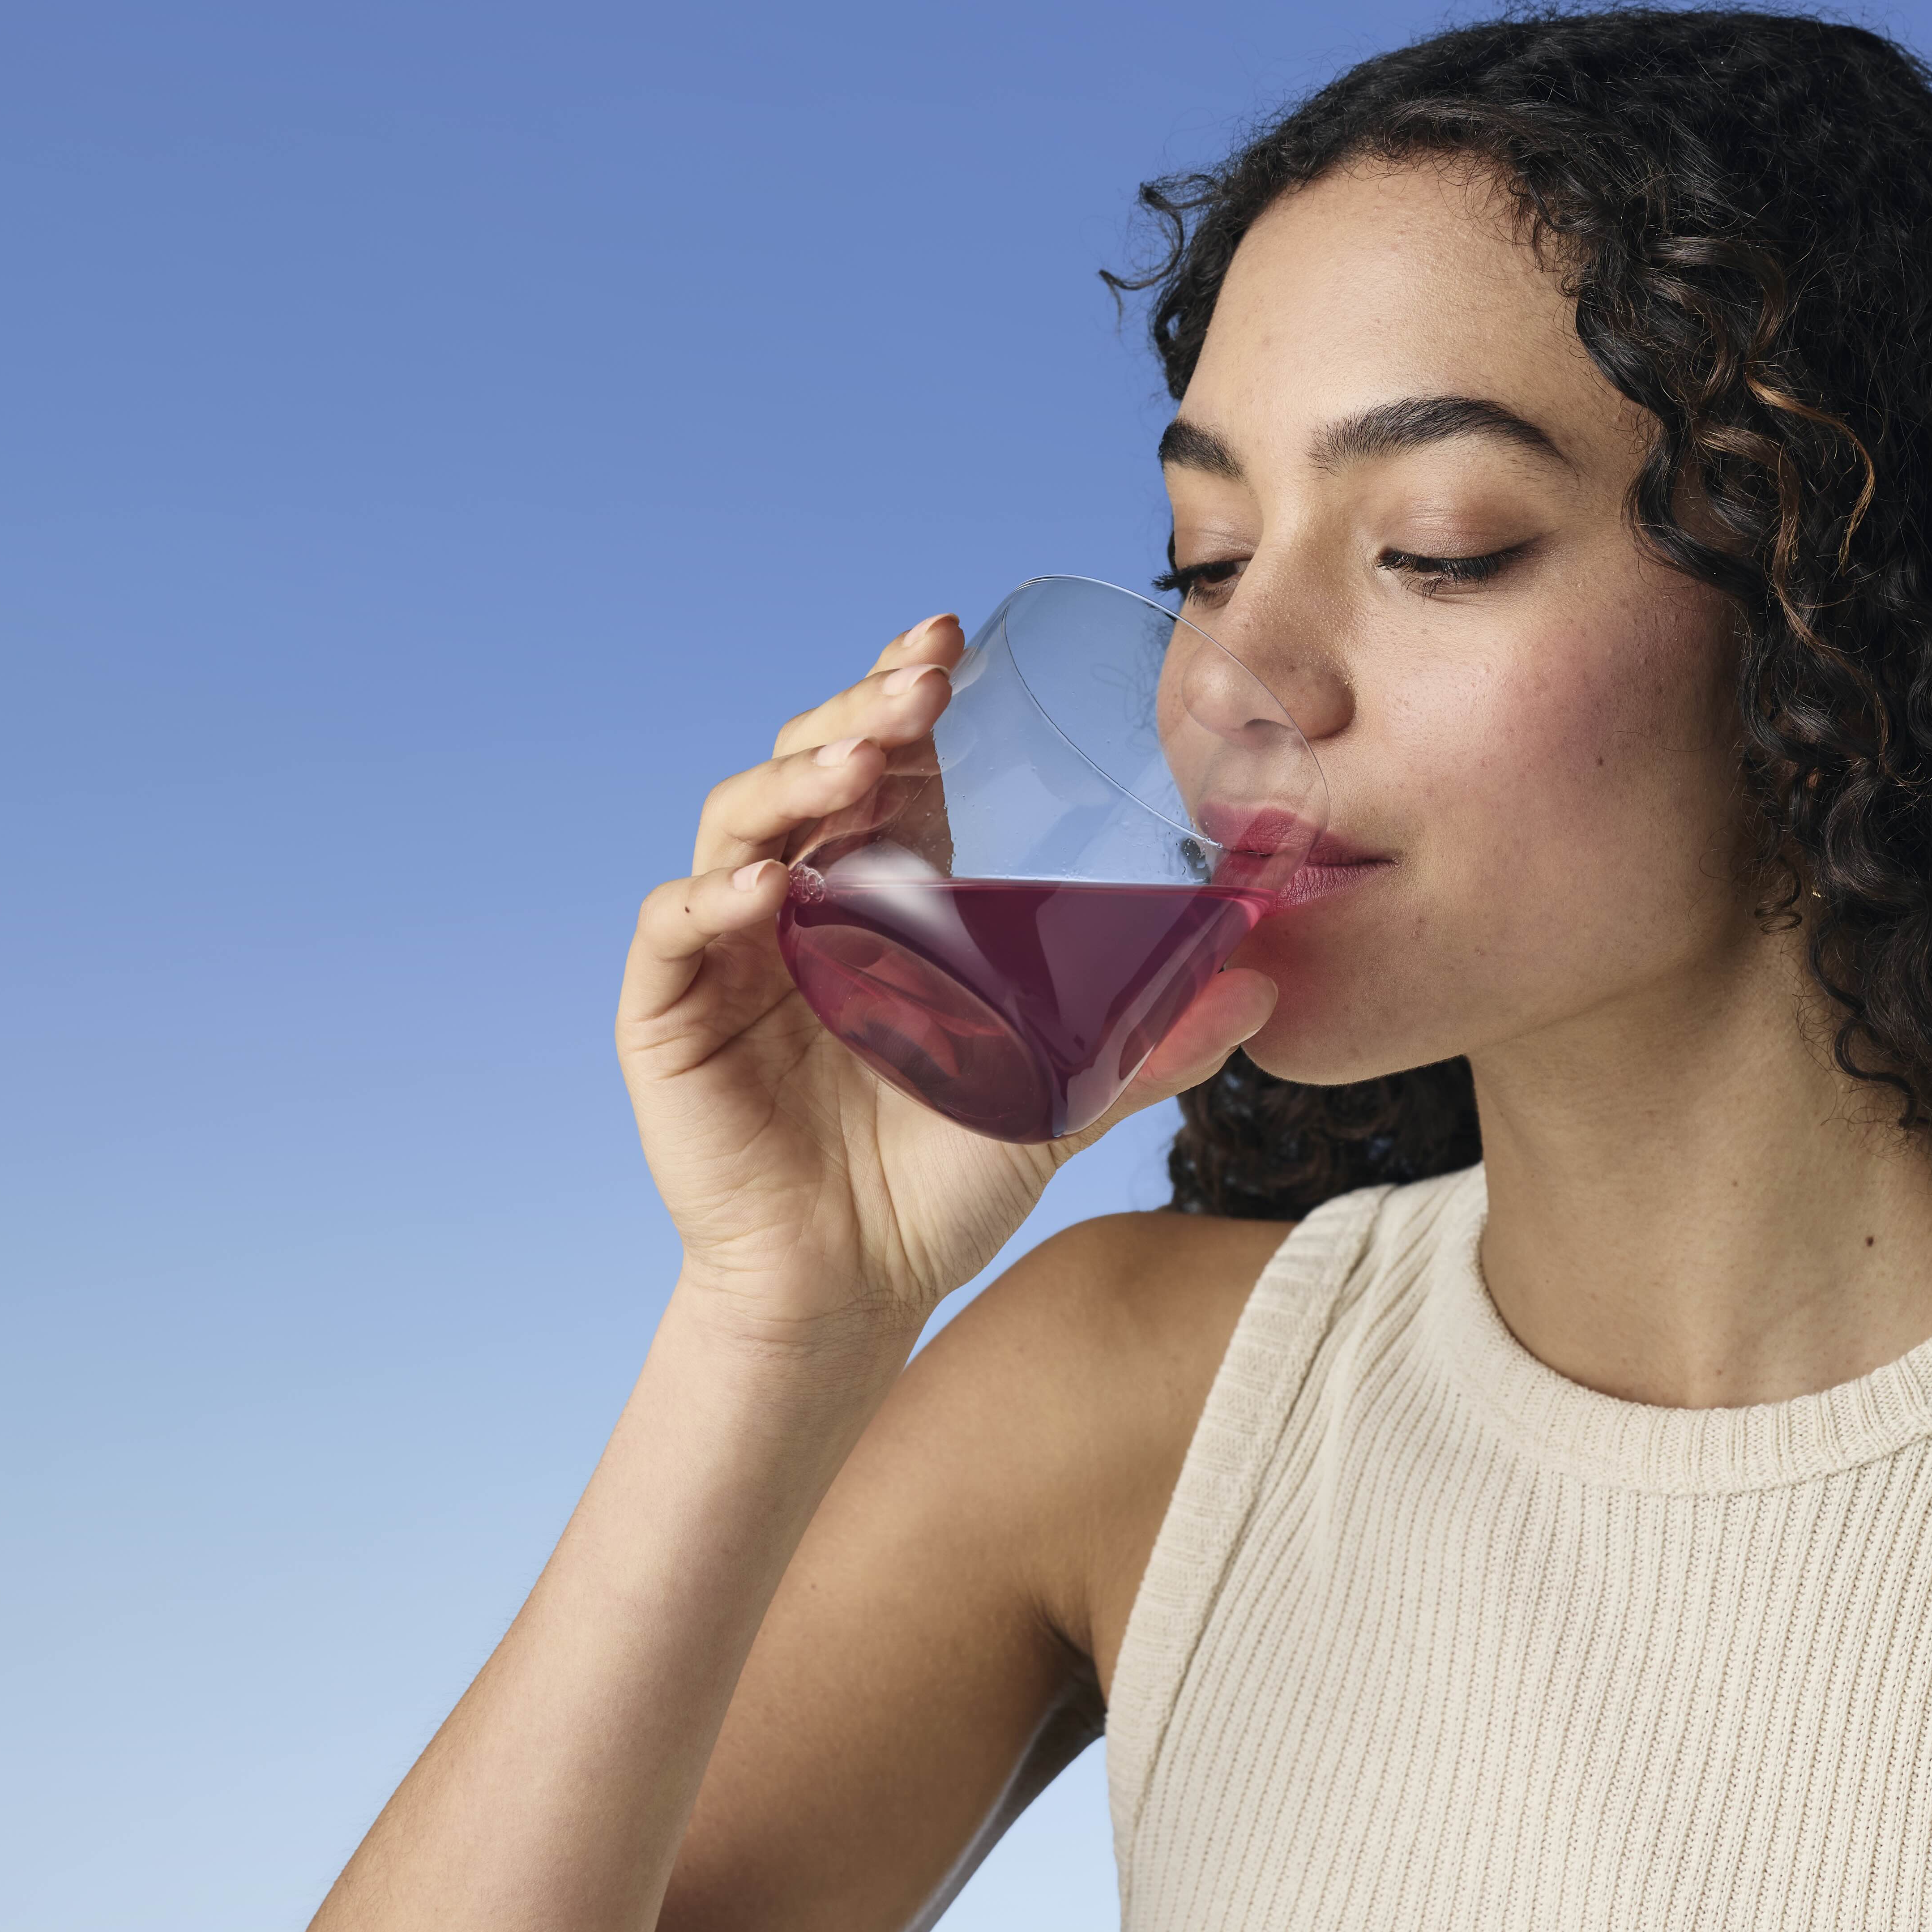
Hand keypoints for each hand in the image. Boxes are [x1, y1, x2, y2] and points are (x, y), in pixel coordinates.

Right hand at [614, 613, 1276, 1345]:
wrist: (858, 1287)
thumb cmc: (945, 1182)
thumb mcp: (1062, 1100)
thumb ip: (1150, 1045)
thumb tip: (1261, 988)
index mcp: (882, 898)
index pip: (887, 765)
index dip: (906, 695)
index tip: (949, 644)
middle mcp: (800, 903)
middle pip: (809, 769)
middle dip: (857, 713)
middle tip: (917, 683)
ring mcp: (730, 951)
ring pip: (737, 825)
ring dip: (793, 782)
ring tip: (856, 765)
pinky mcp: (670, 1013)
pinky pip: (673, 927)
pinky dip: (711, 898)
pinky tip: (767, 889)